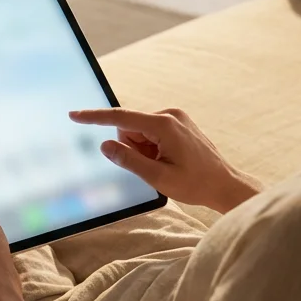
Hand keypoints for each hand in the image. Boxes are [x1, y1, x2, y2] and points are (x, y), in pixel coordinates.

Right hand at [69, 107, 261, 213]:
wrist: (225, 185)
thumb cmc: (196, 184)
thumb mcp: (158, 177)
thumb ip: (129, 160)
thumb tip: (105, 145)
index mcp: (164, 125)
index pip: (121, 118)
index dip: (95, 118)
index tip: (74, 115)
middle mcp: (170, 115)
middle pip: (130, 127)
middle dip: (132, 148)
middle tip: (153, 167)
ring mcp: (176, 118)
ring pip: (139, 131)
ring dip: (143, 150)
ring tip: (164, 165)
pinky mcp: (178, 123)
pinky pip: (151, 132)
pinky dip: (151, 148)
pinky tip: (169, 160)